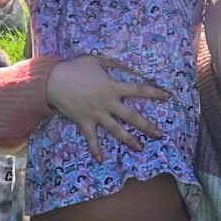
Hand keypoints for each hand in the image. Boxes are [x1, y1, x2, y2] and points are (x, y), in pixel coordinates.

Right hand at [47, 53, 168, 161]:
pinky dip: (96, 150)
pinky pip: (92, 139)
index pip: (139, 90)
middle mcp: (108, 103)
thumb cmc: (74, 67)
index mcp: (113, 86)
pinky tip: (101, 160)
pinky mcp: (85, 122)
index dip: (154, 93)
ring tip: (141, 148)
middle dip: (148, 126)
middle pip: (132, 117)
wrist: (52, 80)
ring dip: (129, 140)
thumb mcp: (95, 59)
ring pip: (117, 130)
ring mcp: (97, 114)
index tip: (168, 96)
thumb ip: (112, 63)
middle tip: (160, 134)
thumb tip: (125, 66)